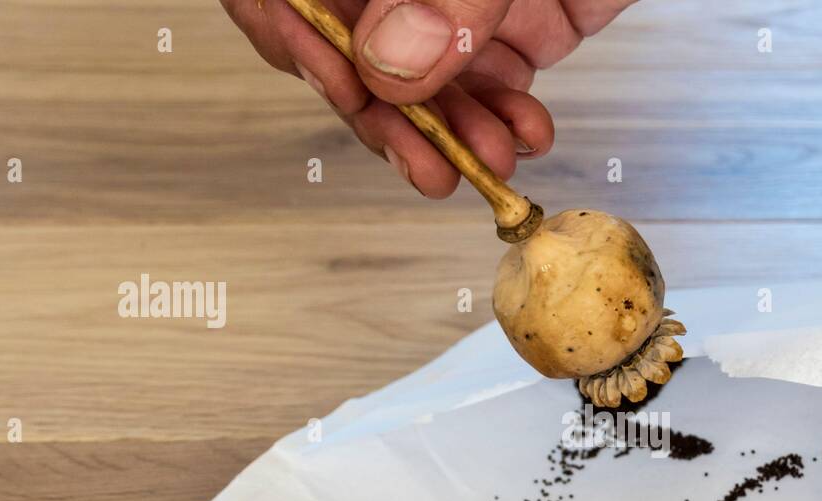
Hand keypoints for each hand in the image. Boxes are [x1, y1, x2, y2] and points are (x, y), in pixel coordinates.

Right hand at [220, 0, 635, 195]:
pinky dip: (506, 117)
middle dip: (390, 115)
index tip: (343, 89)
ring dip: (453, 132)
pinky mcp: (516, 12)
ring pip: (425, 79)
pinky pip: (491, 78)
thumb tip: (388, 66)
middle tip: (425, 162)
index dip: (296, 36)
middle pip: (353, 45)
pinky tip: (525, 134)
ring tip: (486, 164)